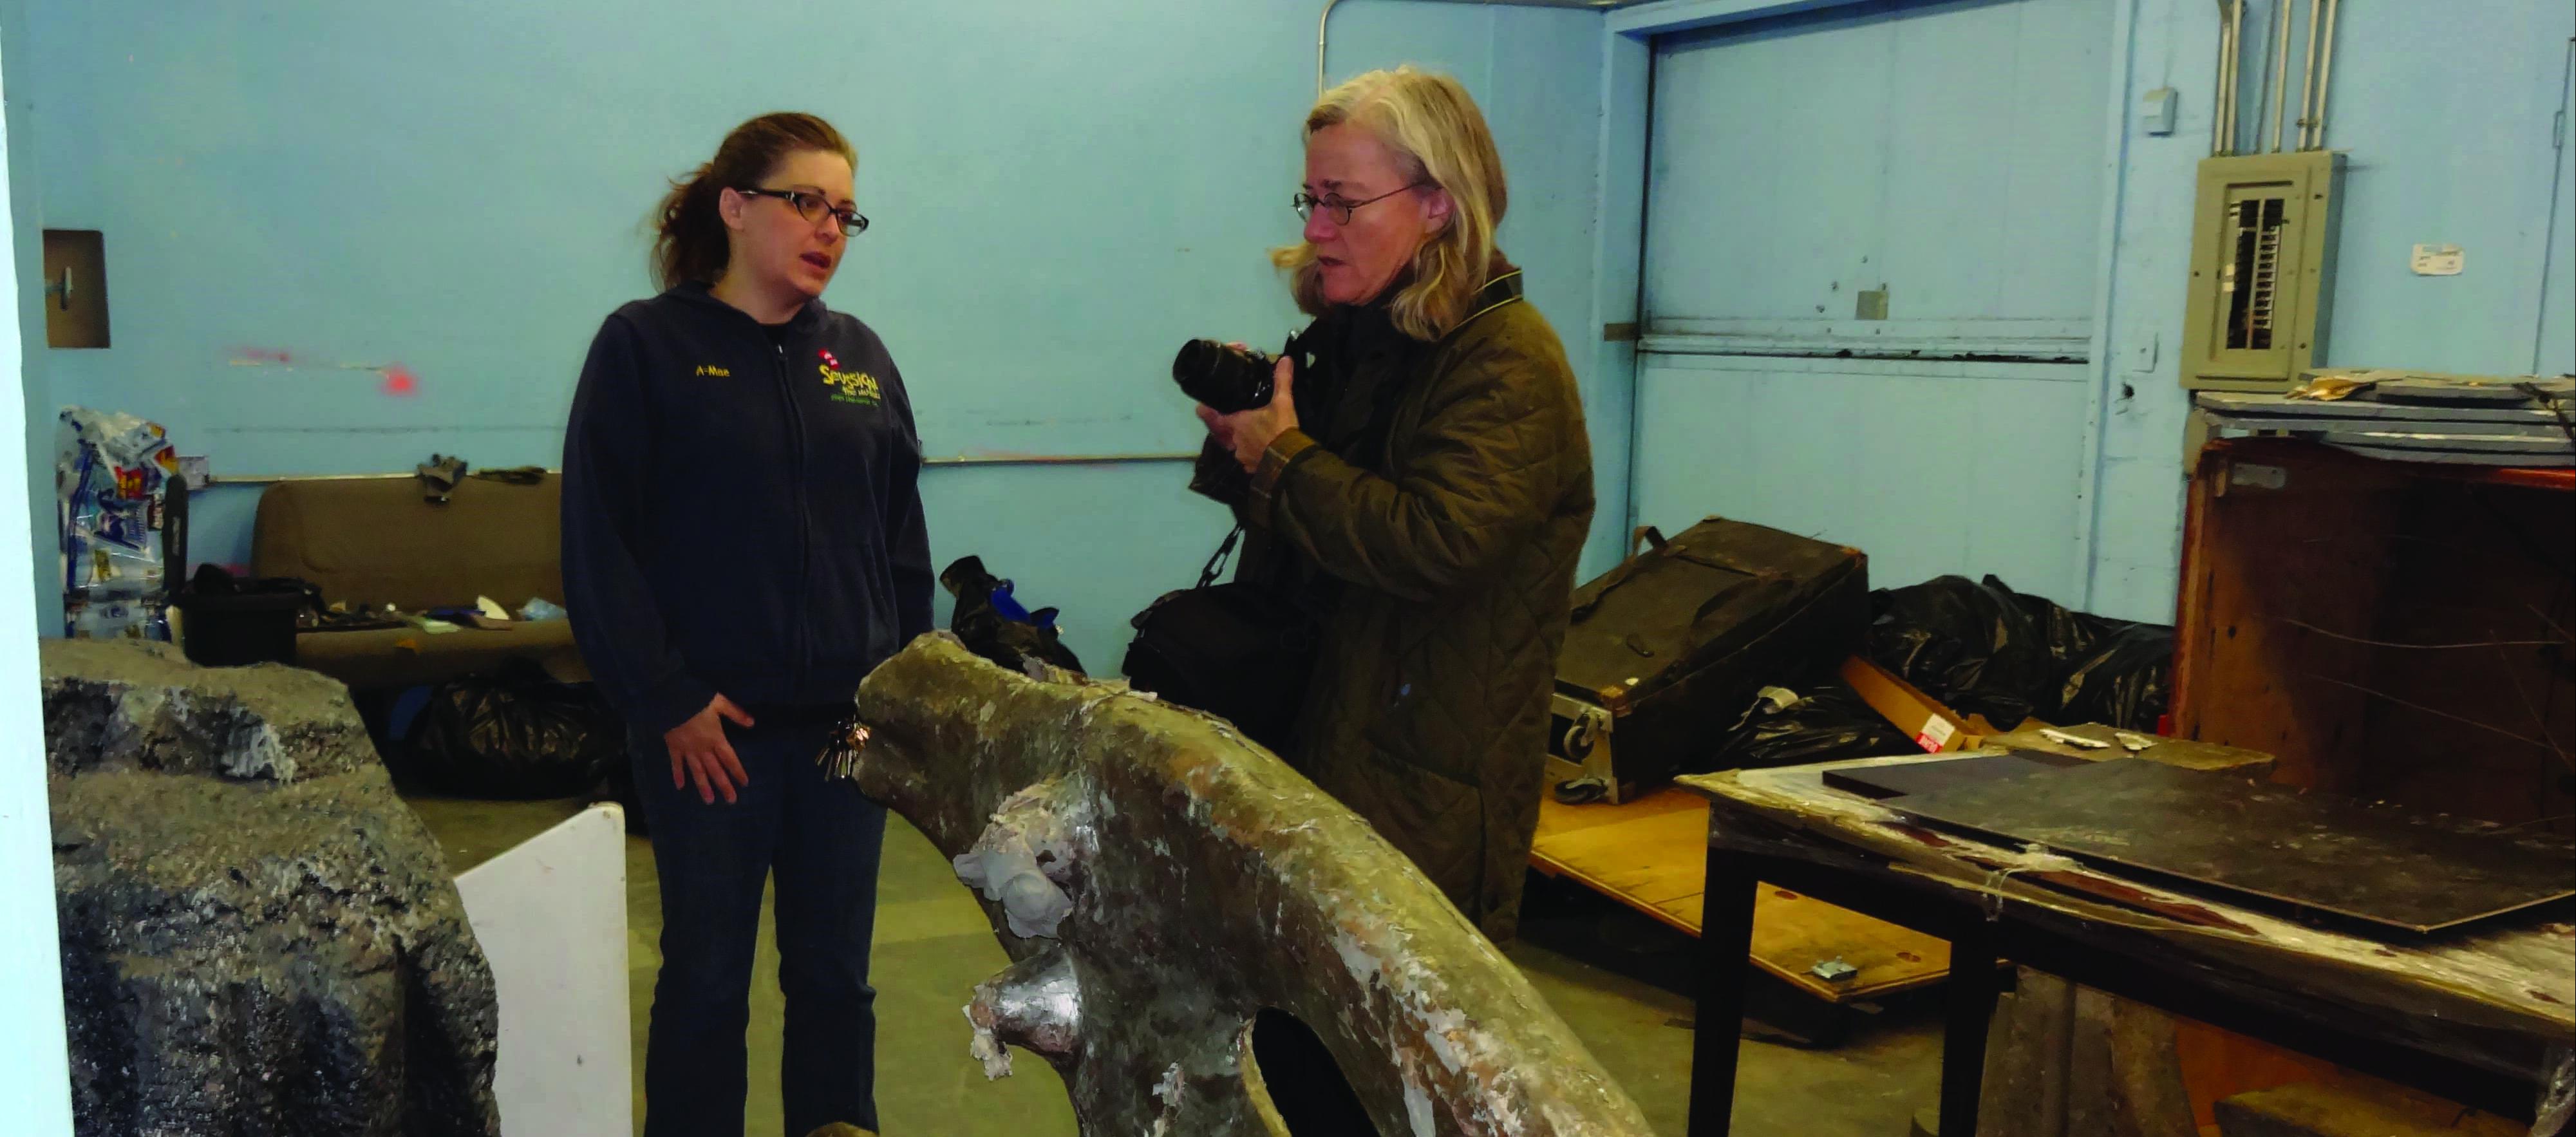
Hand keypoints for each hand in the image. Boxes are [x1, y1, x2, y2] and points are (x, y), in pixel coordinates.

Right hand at [664, 694, 754, 803]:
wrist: (672, 700)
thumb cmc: (698, 701)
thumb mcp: (721, 703)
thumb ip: (736, 714)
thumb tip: (752, 723)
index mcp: (716, 739)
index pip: (730, 759)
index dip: (738, 771)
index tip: (745, 784)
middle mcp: (703, 749)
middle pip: (716, 770)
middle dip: (724, 785)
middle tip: (731, 801)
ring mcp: (688, 751)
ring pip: (697, 772)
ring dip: (704, 787)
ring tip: (709, 801)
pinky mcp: (674, 748)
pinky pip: (676, 764)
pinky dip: (678, 775)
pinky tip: (680, 786)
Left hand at [1195, 354, 1298, 473]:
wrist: (1290, 461)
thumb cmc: (1281, 430)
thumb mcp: (1283, 402)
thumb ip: (1282, 381)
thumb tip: (1285, 359)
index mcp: (1235, 423)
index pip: (1210, 415)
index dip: (1207, 410)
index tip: (1207, 405)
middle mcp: (1234, 441)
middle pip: (1224, 431)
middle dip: (1230, 425)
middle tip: (1241, 418)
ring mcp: (1241, 456)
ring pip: (1236, 445)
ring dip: (1243, 440)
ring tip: (1255, 434)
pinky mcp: (1251, 468)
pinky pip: (1247, 459)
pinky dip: (1253, 454)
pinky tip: (1263, 450)